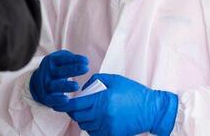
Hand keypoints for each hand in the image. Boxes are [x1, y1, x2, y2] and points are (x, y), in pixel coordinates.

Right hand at [29, 50, 88, 110]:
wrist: (39, 81)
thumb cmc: (56, 69)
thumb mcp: (62, 60)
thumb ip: (73, 59)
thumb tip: (85, 61)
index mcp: (51, 61)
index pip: (62, 59)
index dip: (74, 60)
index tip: (86, 62)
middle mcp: (47, 72)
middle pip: (59, 71)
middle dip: (72, 70)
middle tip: (86, 69)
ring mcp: (45, 84)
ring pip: (54, 85)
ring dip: (65, 86)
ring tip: (76, 86)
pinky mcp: (45, 96)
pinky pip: (50, 99)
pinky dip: (57, 100)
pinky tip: (66, 100)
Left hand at [61, 74, 177, 135]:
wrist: (151, 110)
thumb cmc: (134, 92)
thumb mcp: (115, 80)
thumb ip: (96, 80)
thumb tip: (83, 89)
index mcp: (102, 99)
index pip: (76, 105)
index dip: (64, 105)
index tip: (58, 103)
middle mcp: (103, 115)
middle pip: (78, 116)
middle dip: (73, 111)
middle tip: (74, 106)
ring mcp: (107, 126)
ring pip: (85, 125)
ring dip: (82, 118)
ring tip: (88, 112)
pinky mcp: (112, 134)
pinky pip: (94, 133)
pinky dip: (91, 127)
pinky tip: (96, 120)